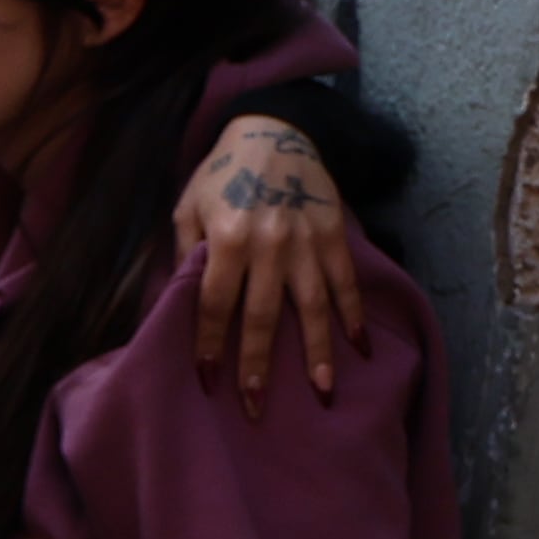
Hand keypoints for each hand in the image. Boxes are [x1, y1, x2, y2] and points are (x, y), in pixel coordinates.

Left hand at [178, 115, 359, 418]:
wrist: (276, 130)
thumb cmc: (221, 173)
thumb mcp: (187, 206)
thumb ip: (186, 252)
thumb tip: (179, 299)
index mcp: (227, 240)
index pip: (215, 305)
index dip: (211, 345)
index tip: (209, 382)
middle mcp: (270, 245)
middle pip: (262, 317)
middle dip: (258, 366)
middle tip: (256, 408)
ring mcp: (307, 242)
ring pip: (313, 308)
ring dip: (317, 353)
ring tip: (322, 393)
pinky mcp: (336, 235)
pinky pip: (346, 282)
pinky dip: (354, 316)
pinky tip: (359, 349)